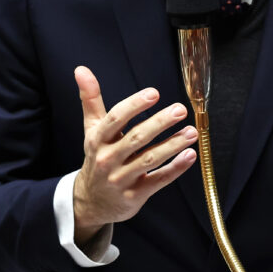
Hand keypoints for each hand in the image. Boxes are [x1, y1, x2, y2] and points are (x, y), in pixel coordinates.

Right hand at [72, 66, 197, 244]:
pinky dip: (175, 169)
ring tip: (191, 132)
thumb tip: (81, 69)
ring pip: (149, 160)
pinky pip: (158, 180)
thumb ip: (90, 99)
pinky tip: (190, 155)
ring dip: (172, 145)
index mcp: (98, 140)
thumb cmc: (97, 158)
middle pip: (136, 138)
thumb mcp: (91, 130)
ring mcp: (121, 179)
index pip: (116, 119)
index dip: (135, 105)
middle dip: (159, 123)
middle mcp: (108, 159)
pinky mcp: (135, 195)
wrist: (90, 202)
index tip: (154, 93)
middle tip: (180, 110)